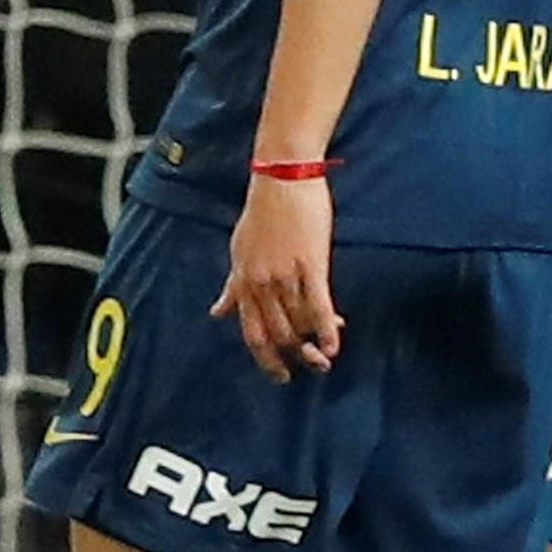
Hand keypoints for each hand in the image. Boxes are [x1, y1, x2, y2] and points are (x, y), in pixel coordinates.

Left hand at [217, 172, 339, 376]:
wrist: (282, 178)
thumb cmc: (263, 212)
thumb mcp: (239, 251)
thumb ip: (232, 286)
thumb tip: (217, 313)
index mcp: (243, 281)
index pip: (252, 331)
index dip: (266, 358)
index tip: (279, 372)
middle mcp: (260, 283)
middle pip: (277, 334)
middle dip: (294, 357)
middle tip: (310, 368)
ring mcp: (284, 275)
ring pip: (299, 323)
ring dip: (314, 345)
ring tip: (326, 355)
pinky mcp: (310, 265)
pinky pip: (318, 306)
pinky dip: (326, 330)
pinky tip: (335, 344)